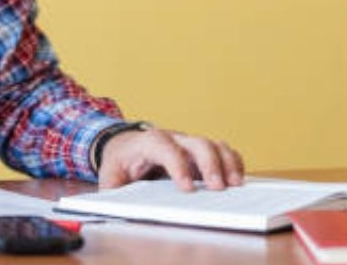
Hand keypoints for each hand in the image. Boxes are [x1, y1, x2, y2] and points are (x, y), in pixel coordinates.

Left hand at [98, 127, 244, 191]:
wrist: (124, 146)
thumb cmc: (119, 162)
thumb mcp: (109, 176)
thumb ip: (113, 189)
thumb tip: (119, 206)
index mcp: (147, 142)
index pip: (164, 147)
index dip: (177, 165)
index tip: (187, 188)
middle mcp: (172, 139)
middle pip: (196, 142)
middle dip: (210, 164)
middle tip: (218, 188)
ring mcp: (188, 143)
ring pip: (213, 144)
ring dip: (227, 163)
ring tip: (235, 185)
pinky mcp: (200, 152)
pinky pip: (222, 151)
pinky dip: (233, 163)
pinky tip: (237, 180)